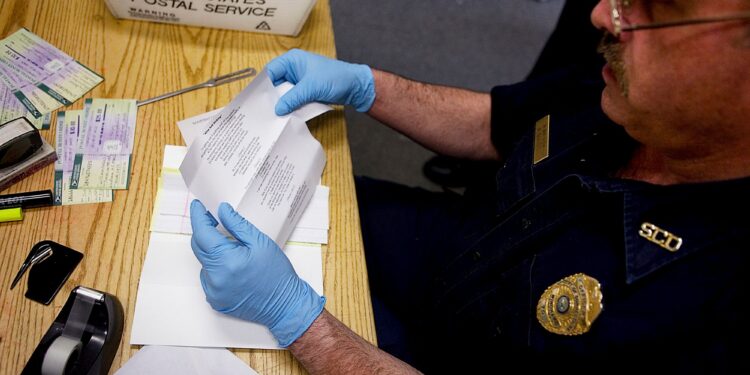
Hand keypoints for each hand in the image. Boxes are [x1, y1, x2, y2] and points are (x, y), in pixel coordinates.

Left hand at [190, 200, 325, 346]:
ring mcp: (214, 291)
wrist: (285, 304)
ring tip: (233, 250)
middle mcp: (216, 278)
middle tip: (213, 219)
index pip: (202, 234)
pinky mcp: (215, 300)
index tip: (198, 206)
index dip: (198, 217)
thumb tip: (222, 211)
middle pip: (199, 247)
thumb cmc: (277, 274)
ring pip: (204, 262)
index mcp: (228, 261)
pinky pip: (208, 277)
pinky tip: (233, 267)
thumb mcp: (261, 243)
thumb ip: (238, 225)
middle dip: (204, 231)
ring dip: (213, 252)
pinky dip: (216, 268)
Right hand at [266, 48, 375, 114]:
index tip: (257, 100)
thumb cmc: (336, 78)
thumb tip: (277, 109)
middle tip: (264, 112)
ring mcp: (300, 82)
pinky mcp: (306, 92)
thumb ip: (292, 98)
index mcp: (292, 61)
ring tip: (274, 117)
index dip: (263, 86)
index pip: (270, 72)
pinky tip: (287, 117)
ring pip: (284, 94)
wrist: (355, 87)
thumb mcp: (311, 87)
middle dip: (272, 98)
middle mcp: (293, 70)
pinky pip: (294, 100)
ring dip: (282, 104)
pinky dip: (291, 107)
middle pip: (276, 85)